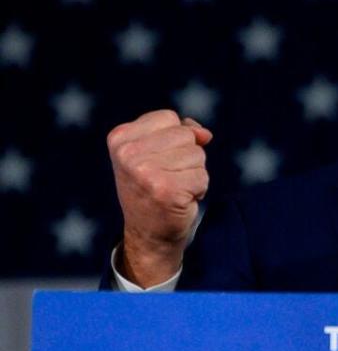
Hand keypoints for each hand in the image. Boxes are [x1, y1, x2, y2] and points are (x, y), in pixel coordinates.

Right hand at [107, 109, 211, 286]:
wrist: (148, 233)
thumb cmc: (154, 187)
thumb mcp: (155, 152)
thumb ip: (179, 131)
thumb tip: (205, 134)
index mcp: (120, 138)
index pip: (169, 117)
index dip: (175, 138)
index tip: (157, 160)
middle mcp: (128, 153)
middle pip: (185, 135)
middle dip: (187, 156)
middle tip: (167, 177)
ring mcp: (146, 172)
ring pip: (197, 155)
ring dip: (193, 174)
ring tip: (173, 188)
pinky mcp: (166, 190)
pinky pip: (202, 177)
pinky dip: (199, 189)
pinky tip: (180, 199)